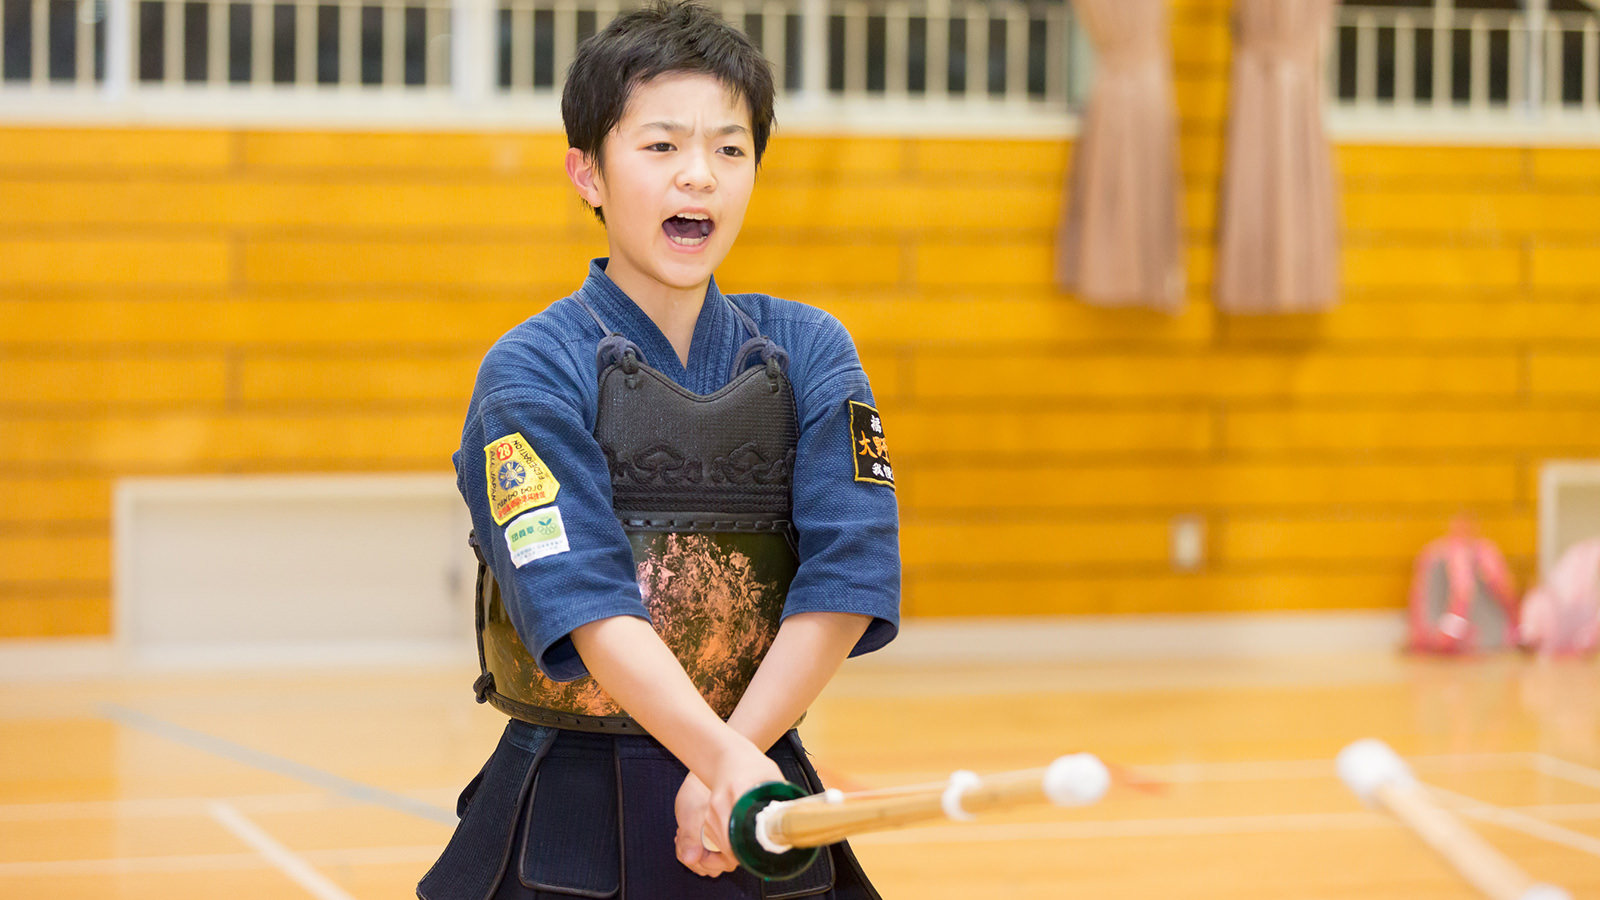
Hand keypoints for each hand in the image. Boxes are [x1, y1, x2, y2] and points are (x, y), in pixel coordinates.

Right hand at [676, 743, 783, 876]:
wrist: (728, 756)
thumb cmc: (753, 765)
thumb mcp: (772, 776)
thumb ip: (782, 797)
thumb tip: (796, 822)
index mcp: (739, 790)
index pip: (742, 828)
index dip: (752, 847)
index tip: (763, 851)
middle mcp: (720, 803)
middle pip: (731, 843)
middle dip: (745, 855)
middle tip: (761, 853)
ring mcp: (711, 811)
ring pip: (722, 845)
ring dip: (736, 853)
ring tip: (752, 848)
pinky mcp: (707, 817)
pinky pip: (716, 840)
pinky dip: (727, 847)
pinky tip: (740, 843)